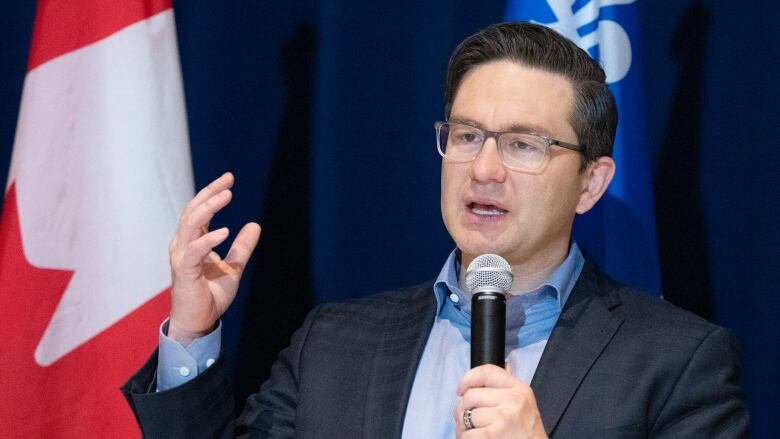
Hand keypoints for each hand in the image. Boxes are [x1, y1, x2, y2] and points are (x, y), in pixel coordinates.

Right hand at [168, 172, 260, 345]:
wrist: (199, 322)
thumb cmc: (211, 295)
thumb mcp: (233, 267)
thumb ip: (242, 247)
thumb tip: (255, 225)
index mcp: (192, 241)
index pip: (199, 210)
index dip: (212, 193)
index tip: (229, 179)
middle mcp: (183, 245)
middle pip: (193, 211)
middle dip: (210, 194)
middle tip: (228, 181)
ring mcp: (181, 257)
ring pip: (190, 224)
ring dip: (209, 208)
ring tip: (227, 196)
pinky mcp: (183, 272)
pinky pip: (194, 251)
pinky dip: (208, 240)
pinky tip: (225, 231)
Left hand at [454, 364, 547, 437]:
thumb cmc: (527, 433)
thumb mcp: (526, 403)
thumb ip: (510, 386)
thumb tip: (505, 364)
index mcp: (520, 390)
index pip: (487, 372)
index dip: (468, 378)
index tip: (460, 389)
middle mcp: (513, 401)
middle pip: (471, 395)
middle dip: (462, 408)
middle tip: (466, 418)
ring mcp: (504, 417)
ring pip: (466, 415)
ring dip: (462, 426)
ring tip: (472, 431)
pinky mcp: (493, 435)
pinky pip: (466, 434)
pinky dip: (465, 438)